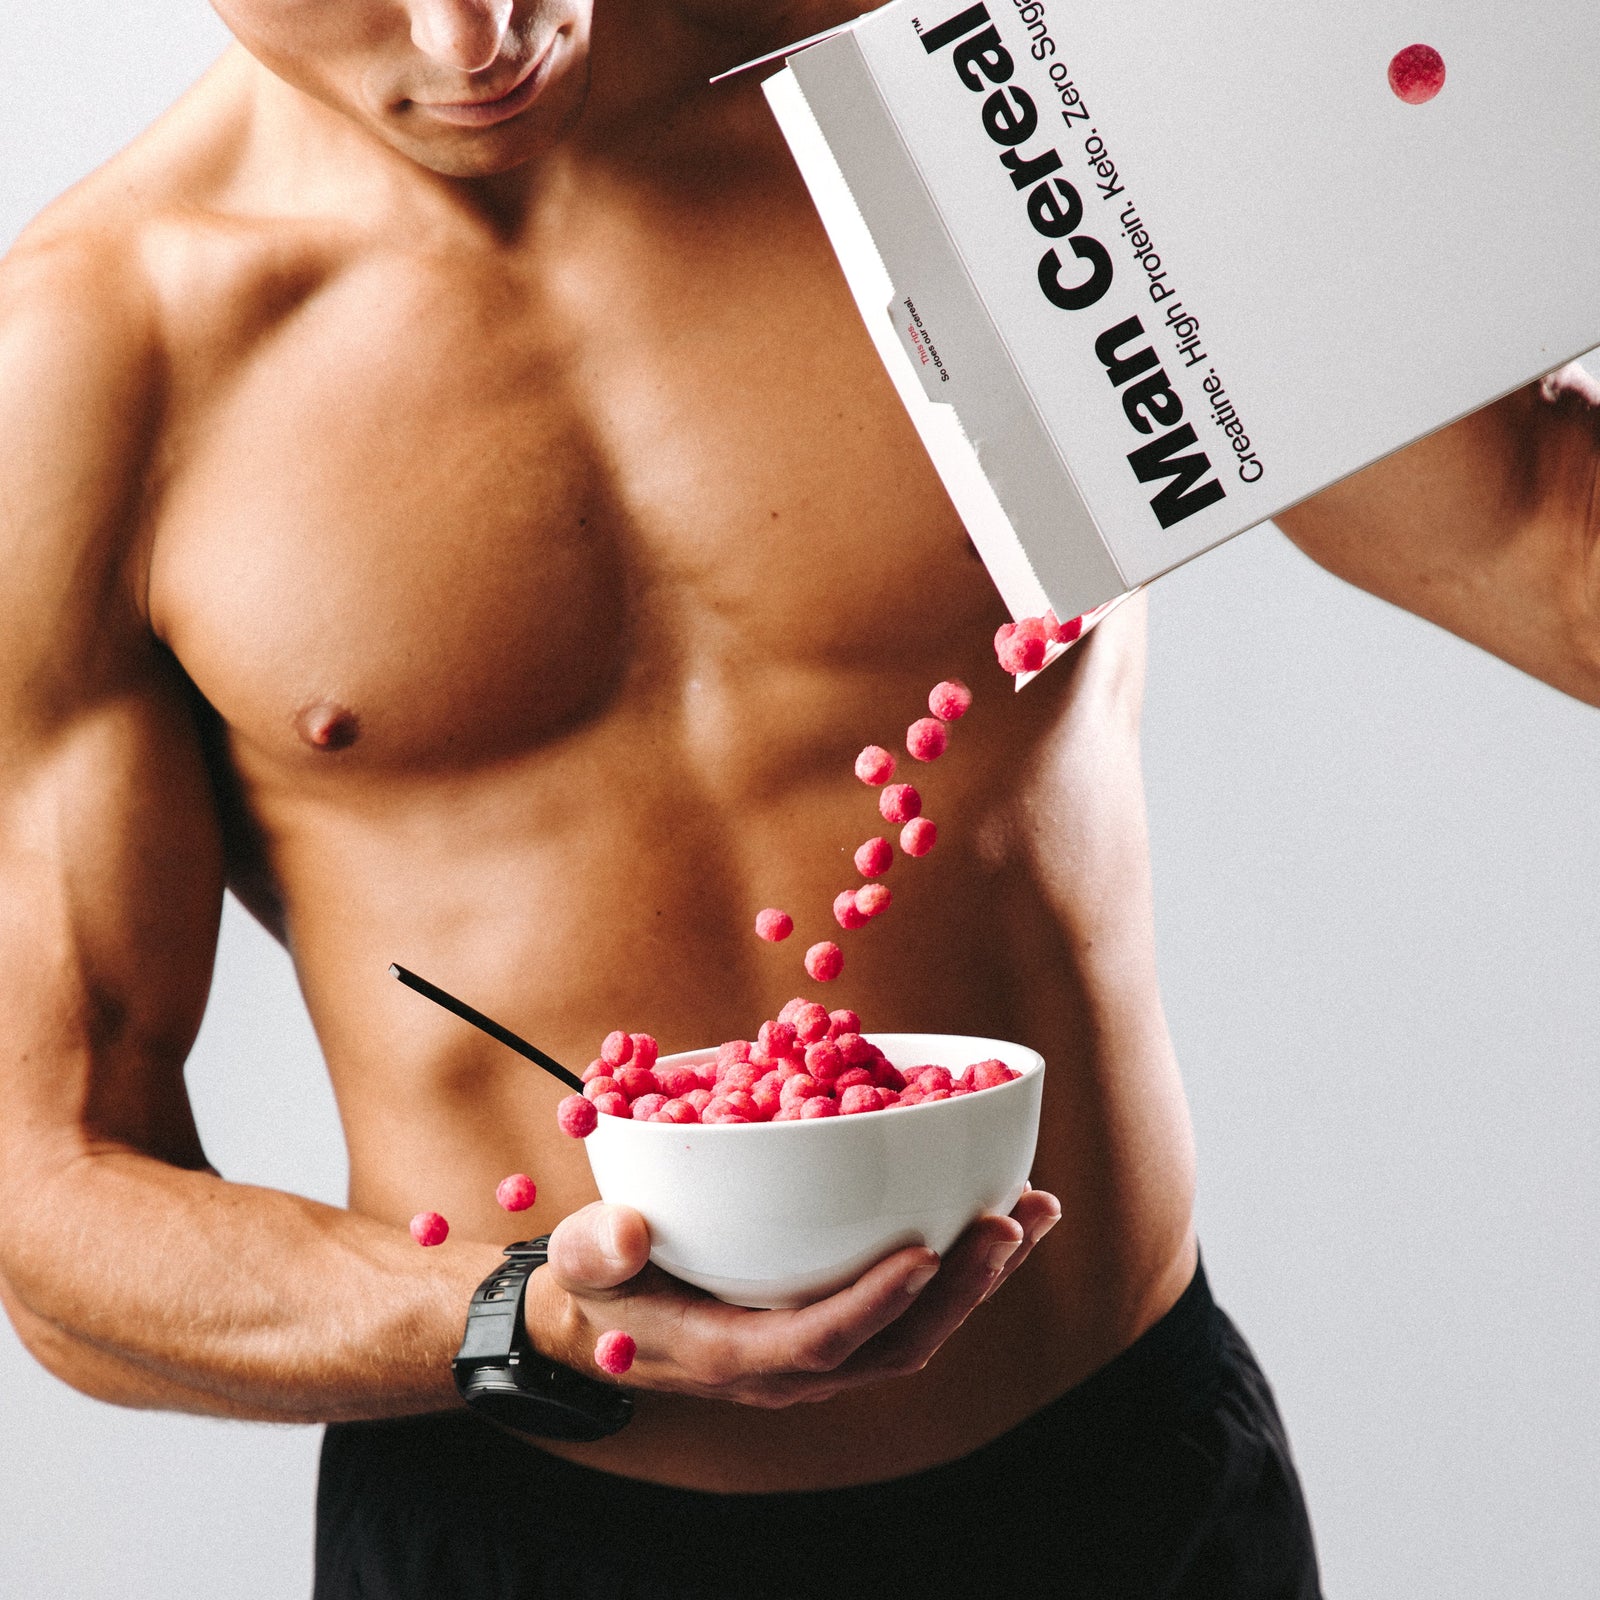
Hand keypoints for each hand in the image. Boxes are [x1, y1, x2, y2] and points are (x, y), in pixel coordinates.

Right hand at [528, 1188, 1060, 1407]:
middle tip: (1011, 1219)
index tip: (926, 1252)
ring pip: (920, 1329)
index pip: (820, 1339)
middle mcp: (792, 1364)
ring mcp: (820, 1351)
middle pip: (897, 1341)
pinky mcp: (835, 1324)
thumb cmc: (596, 1286)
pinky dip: (963, 1268)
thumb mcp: (581, 1266)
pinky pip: (913, 1310)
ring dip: (981, 1276)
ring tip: (1035, 1210)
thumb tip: (626, 1234)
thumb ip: (596, 1250)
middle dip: (962, 1286)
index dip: (877, 1302)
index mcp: (732, 1352)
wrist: (601, 1321)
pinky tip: (999, 1215)